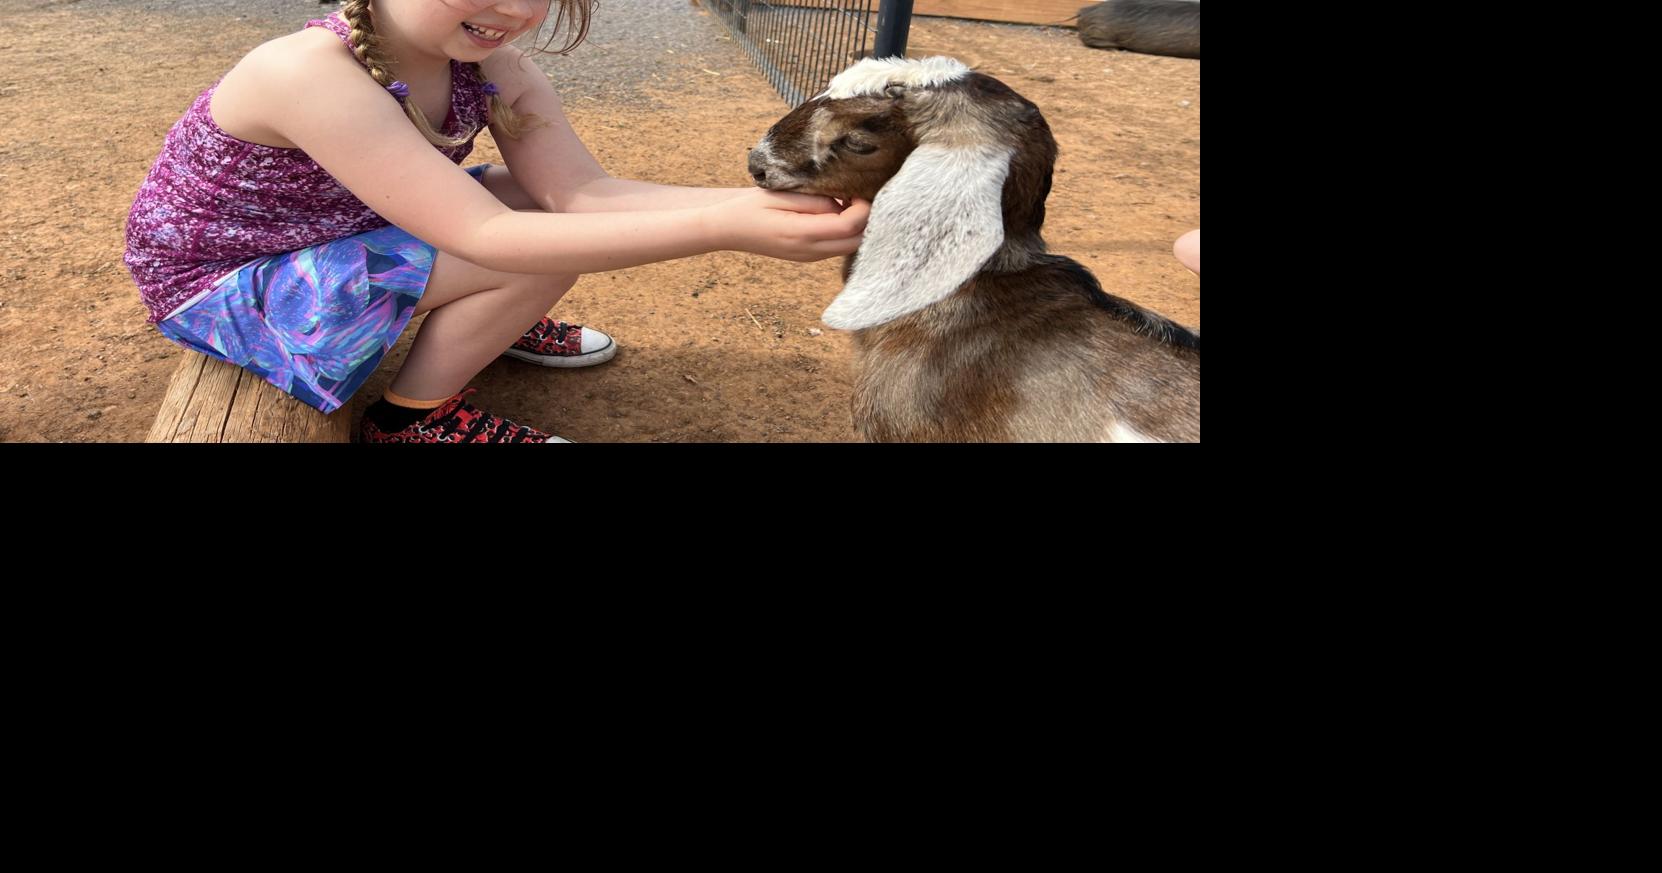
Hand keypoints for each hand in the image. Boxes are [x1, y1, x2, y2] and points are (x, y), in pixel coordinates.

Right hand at [704, 189, 869, 261]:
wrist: (727, 230)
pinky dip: (844, 230)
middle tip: (857, 193)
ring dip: (855, 225)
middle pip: (857, 241)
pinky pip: (837, 246)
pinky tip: (834, 210)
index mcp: (802, 234)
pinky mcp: (808, 256)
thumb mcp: (781, 195)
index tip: (858, 188)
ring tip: (844, 200)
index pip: (849, 226)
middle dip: (865, 218)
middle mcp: (809, 251)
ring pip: (850, 246)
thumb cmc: (750, 207)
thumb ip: (814, 200)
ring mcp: (809, 257)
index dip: (863, 208)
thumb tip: (842, 203)